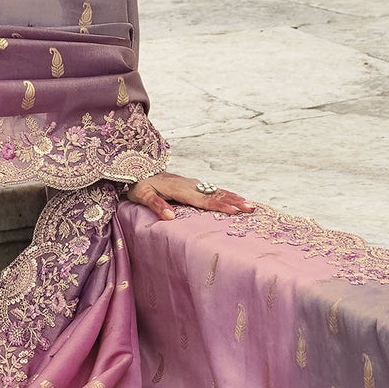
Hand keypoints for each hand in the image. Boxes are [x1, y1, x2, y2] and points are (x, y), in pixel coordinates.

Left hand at [125, 173, 253, 221]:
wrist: (137, 170)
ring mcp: (192, 184)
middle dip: (234, 201)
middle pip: (215, 194)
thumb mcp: (143, 196)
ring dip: (233, 197)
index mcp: (180, 189)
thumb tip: (170, 217)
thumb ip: (157, 206)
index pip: (203, 200)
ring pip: (216, 190)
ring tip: (249, 204)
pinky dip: (226, 194)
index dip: (220, 205)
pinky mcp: (191, 185)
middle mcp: (190, 185)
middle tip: (251, 208)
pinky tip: (233, 198)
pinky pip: (212, 190)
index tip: (235, 210)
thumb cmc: (139, 185)